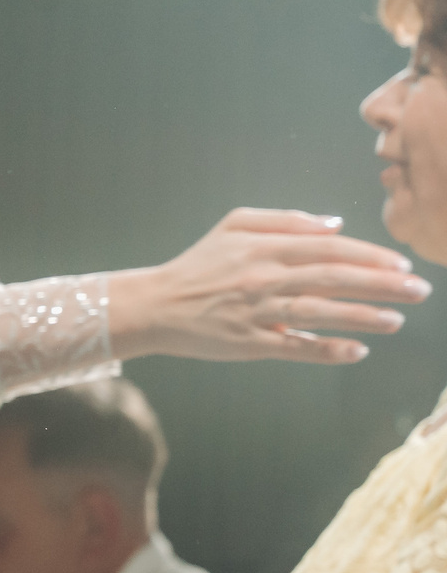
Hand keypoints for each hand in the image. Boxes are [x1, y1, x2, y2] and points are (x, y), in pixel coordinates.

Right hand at [107, 208, 428, 364]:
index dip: (369, 255)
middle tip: (418, 290)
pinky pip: (294, 348)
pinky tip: (357, 352)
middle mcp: (263, 278)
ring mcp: (257, 313)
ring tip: (398, 320)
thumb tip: (334, 225)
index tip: (401, 264)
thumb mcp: (233, 225)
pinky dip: (326, 350)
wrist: (154, 304)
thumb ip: (284, 220)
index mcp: (263, 247)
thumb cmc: (197, 265)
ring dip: (363, 316)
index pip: (327, 248)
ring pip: (319, 312)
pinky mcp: (249, 344)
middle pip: (332, 278)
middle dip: (381, 284)